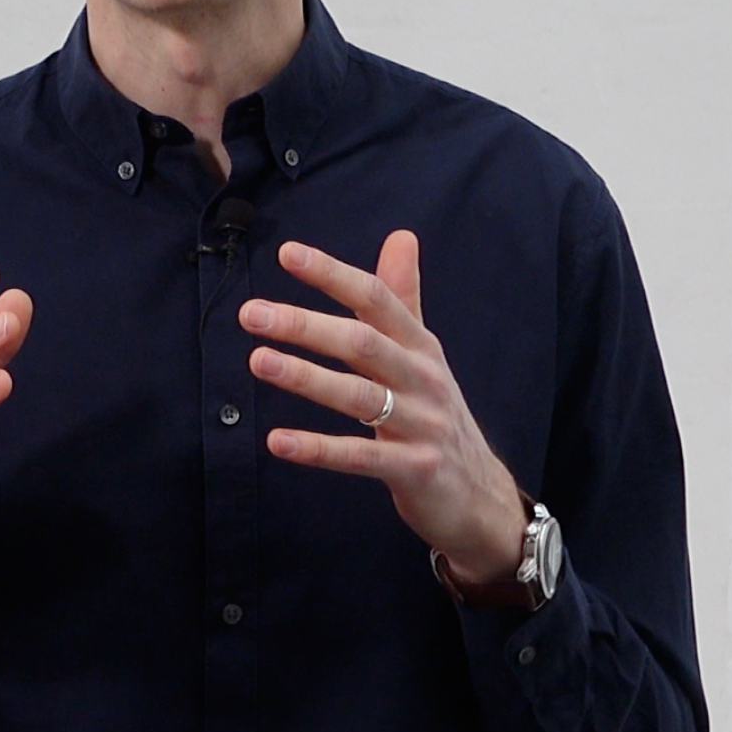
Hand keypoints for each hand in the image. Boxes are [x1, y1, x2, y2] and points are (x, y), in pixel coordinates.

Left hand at [244, 232, 531, 582]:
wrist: (479, 495)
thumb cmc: (438, 416)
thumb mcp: (424, 354)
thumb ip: (405, 298)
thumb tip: (401, 236)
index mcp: (421, 346)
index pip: (376, 298)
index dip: (333, 274)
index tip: (287, 254)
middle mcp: (423, 379)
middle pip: (363, 342)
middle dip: (306, 325)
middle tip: (252, 313)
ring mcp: (422, 425)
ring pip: (359, 396)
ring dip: (306, 378)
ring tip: (259, 361)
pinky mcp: (415, 470)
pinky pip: (360, 456)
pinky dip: (317, 448)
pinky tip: (278, 440)